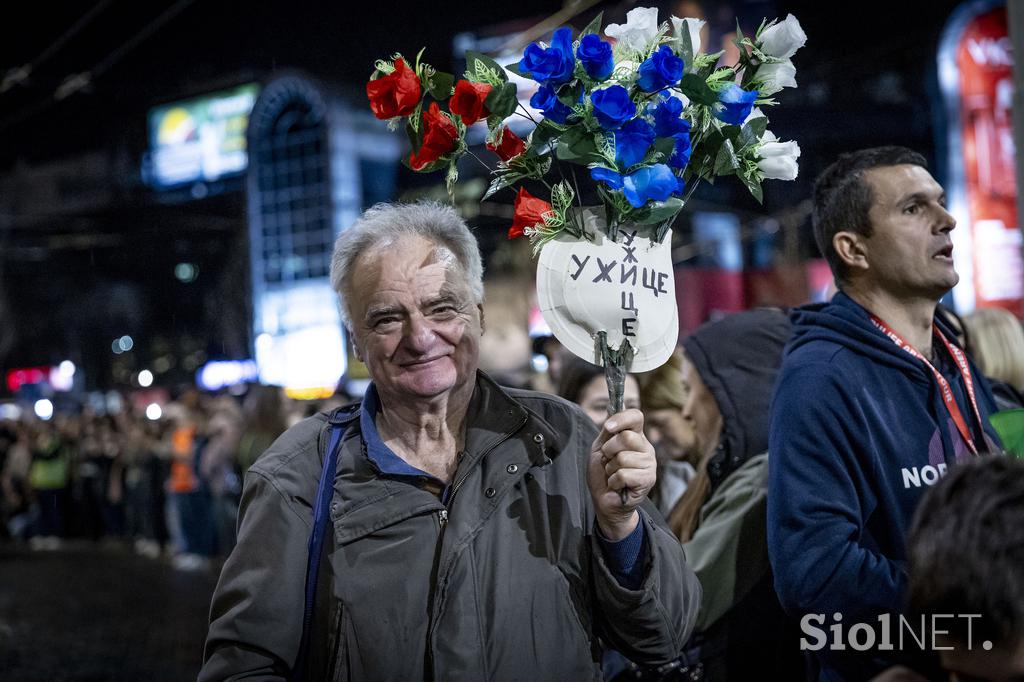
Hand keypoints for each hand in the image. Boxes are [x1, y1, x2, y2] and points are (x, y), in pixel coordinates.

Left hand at [587, 409, 655, 540]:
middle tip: (608, 461)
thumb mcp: (600, 448)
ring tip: (613, 475)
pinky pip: (624, 474)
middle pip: (627, 437)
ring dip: (610, 469)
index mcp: (635, 437)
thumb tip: (612, 408)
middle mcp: (646, 448)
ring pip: (623, 458)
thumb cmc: (603, 474)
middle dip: (609, 450)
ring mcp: (649, 464)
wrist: (604, 501)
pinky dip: (614, 481)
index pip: (636, 416)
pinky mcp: (648, 480)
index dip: (621, 419)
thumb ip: (608, 432)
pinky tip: (617, 485)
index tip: (608, 428)